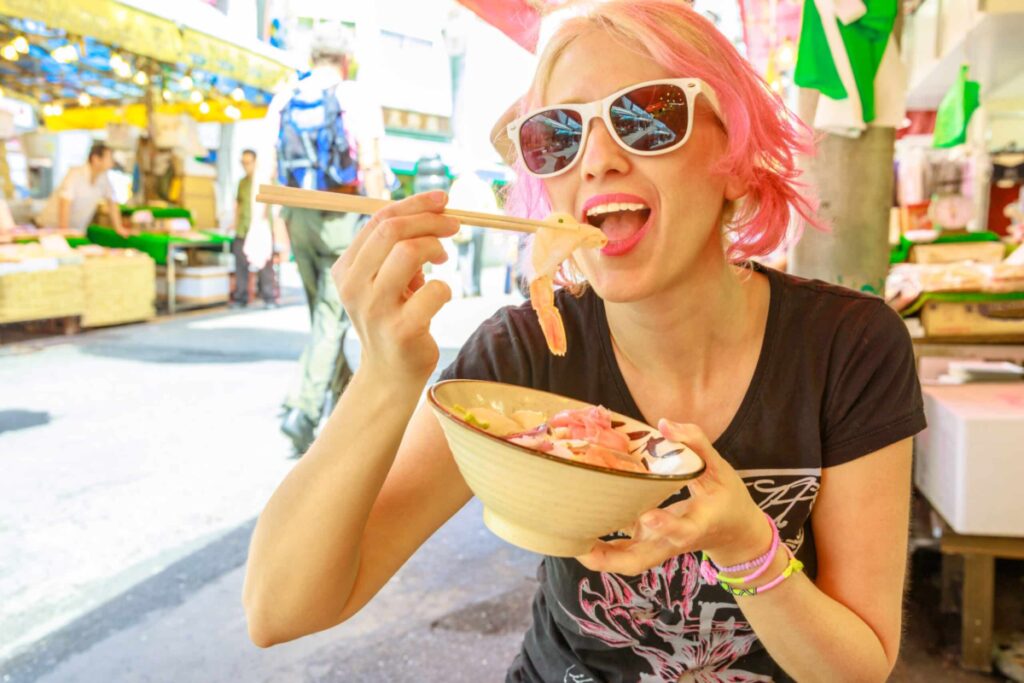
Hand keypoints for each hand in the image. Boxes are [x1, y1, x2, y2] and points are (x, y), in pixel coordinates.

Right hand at [331, 191, 459, 385]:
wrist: (390, 374)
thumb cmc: (393, 318)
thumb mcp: (385, 280)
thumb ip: (397, 248)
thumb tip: (435, 208)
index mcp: (346, 269)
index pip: (379, 220)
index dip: (415, 204)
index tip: (442, 199)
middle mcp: (354, 287)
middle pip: (392, 231)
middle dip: (430, 220)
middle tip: (454, 225)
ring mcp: (375, 309)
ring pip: (409, 252)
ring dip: (436, 248)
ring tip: (443, 260)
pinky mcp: (401, 329)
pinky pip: (435, 290)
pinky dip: (445, 287)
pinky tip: (439, 296)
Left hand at [577, 420, 768, 575]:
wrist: (736, 533)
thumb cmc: (728, 498)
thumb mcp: (721, 468)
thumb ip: (697, 444)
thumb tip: (665, 423)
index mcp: (698, 523)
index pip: (682, 531)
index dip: (665, 527)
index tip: (648, 516)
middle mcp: (675, 541)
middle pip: (642, 560)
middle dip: (612, 558)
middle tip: (583, 549)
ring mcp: (660, 546)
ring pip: (629, 561)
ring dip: (600, 557)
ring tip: (570, 540)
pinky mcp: (651, 543)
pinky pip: (624, 548)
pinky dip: (602, 544)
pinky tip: (577, 529)